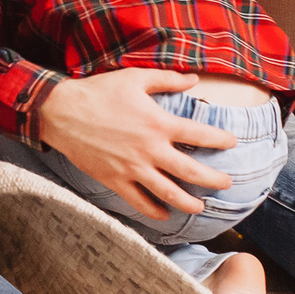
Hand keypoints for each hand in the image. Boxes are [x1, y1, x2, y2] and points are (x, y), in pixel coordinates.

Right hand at [34, 69, 236, 220]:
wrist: (61, 112)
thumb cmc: (99, 92)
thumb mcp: (135, 78)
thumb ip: (167, 79)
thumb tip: (194, 80)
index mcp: (159, 123)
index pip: (200, 135)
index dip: (220, 140)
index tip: (232, 143)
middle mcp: (150, 150)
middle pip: (192, 172)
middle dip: (214, 180)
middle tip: (227, 184)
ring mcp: (133, 168)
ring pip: (169, 193)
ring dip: (189, 203)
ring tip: (200, 207)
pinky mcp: (115, 180)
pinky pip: (139, 202)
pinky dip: (154, 211)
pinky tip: (164, 215)